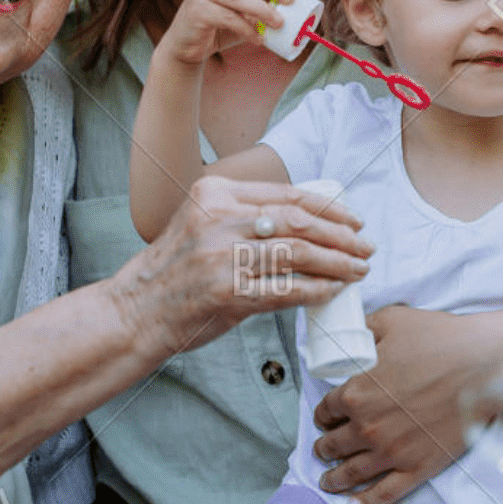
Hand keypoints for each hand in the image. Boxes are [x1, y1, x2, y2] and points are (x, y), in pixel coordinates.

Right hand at [109, 177, 370, 358]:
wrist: (136, 309)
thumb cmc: (174, 268)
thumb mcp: (200, 222)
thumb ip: (242, 215)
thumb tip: (306, 221)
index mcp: (214, 194)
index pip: (286, 194)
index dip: (329, 207)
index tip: (353, 220)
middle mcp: (219, 220)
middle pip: (299, 221)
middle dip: (341, 235)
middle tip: (366, 247)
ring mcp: (223, 257)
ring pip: (298, 254)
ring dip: (337, 263)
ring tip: (359, 270)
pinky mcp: (228, 293)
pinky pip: (286, 290)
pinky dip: (316, 290)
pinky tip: (333, 291)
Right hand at [155, 0, 296, 70]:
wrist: (184, 47)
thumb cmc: (217, 29)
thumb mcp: (241, 16)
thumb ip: (258, 10)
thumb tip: (290, 11)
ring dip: (262, 9)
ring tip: (279, 23)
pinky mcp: (197, 11)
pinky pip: (227, 18)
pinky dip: (246, 29)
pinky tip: (258, 39)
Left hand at [309, 305, 493, 503]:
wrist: (483, 367)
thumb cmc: (440, 340)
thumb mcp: (392, 320)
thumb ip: (363, 328)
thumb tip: (349, 331)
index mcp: (356, 392)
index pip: (326, 410)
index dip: (322, 415)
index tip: (324, 419)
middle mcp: (367, 427)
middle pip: (334, 445)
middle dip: (324, 448)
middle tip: (322, 451)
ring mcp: (392, 452)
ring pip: (352, 473)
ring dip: (335, 479)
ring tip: (328, 482)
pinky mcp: (418, 468)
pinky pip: (385, 494)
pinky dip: (366, 503)